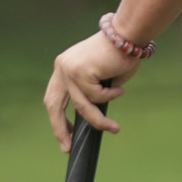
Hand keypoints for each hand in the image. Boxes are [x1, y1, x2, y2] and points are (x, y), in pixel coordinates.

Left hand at [43, 30, 141, 148]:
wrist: (128, 34)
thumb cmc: (119, 55)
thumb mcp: (100, 78)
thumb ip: (91, 94)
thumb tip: (89, 117)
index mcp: (63, 68)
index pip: (53, 98)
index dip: (58, 118)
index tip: (67, 134)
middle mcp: (61, 67)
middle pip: (54, 105)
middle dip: (60, 129)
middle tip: (68, 147)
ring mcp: (69, 69)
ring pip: (81, 105)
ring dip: (98, 121)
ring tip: (115, 128)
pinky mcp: (81, 71)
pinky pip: (96, 96)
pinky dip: (110, 96)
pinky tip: (119, 90)